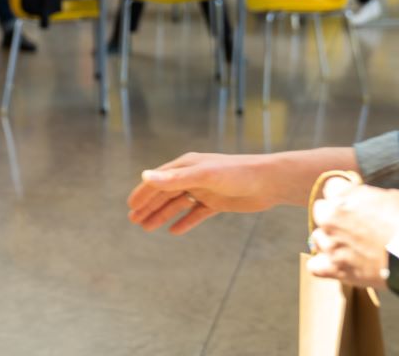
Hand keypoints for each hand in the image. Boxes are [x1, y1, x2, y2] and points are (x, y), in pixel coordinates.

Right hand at [127, 152, 284, 234]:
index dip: (143, 193)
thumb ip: (174, 179)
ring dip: (162, 215)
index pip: (158, 181)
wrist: (268, 181)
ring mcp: (205, 190)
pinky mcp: (217, 202)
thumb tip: (145, 176)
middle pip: (165, 194)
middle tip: (134, 221)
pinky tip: (174, 232)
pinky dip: (185, 221)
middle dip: (149, 207)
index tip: (130, 207)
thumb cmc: (236, 173)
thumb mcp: (203, 176)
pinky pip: (196, 213)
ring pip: (178, 205)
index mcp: (186, 166)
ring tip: (147, 228)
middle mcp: (193, 177)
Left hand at [307, 179, 398, 288]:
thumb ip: (366, 195)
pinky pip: (315, 266)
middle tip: (355, 224)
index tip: (354, 200)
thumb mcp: (390, 196)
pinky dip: (324, 265)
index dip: (344, 192)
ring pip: (318, 238)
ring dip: (331, 239)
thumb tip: (359, 196)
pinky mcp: (336, 269)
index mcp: (343, 198)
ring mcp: (331, 246)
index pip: (331, 187)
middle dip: (334, 214)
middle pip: (320, 211)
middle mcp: (331, 220)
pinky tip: (336, 263)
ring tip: (353, 246)